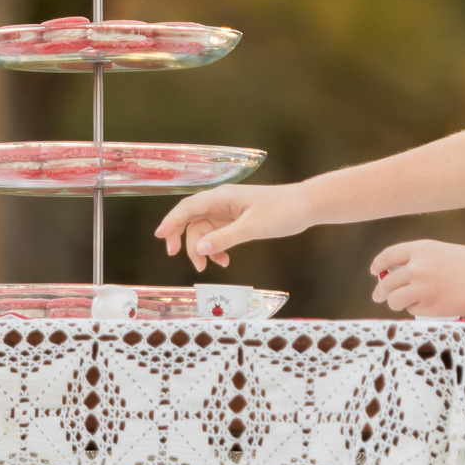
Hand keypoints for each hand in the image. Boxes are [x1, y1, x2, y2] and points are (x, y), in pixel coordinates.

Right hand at [155, 183, 312, 271]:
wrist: (305, 206)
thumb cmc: (282, 211)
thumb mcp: (253, 227)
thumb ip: (226, 238)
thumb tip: (198, 248)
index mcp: (222, 196)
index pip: (188, 207)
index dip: (171, 221)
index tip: (159, 237)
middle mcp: (221, 202)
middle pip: (191, 219)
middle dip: (183, 239)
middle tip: (177, 258)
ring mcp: (228, 211)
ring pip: (203, 230)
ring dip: (203, 249)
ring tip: (209, 267)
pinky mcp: (236, 220)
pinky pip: (217, 235)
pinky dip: (217, 249)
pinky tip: (225, 261)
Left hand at [368, 240, 464, 318]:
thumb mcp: (443, 253)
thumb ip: (421, 261)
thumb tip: (396, 275)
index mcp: (421, 249)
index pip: (389, 256)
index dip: (379, 264)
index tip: (375, 271)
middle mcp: (416, 267)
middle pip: (386, 281)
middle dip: (380, 290)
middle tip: (378, 295)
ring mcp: (420, 288)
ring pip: (393, 299)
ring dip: (395, 303)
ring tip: (402, 304)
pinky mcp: (427, 307)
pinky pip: (412, 310)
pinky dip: (417, 309)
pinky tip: (432, 305)